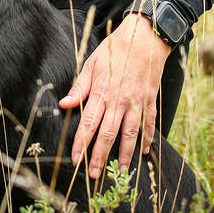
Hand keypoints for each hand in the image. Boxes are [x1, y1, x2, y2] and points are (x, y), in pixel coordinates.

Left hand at [59, 14, 170, 177]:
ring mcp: (137, 102)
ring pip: (130, 134)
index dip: (81, 143)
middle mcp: (119, 101)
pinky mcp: (150, 100)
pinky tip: (143, 152)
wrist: (144, 37)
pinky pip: (149, 124)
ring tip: (120, 172)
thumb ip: (79, 87)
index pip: (89, 124)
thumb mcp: (92, 64)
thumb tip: (64, 104)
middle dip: (100, 156)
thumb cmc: (114, 49)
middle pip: (108, 134)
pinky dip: (147, 139)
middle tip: (95, 175)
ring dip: (125, 155)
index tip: (76, 160)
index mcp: (102, 92)